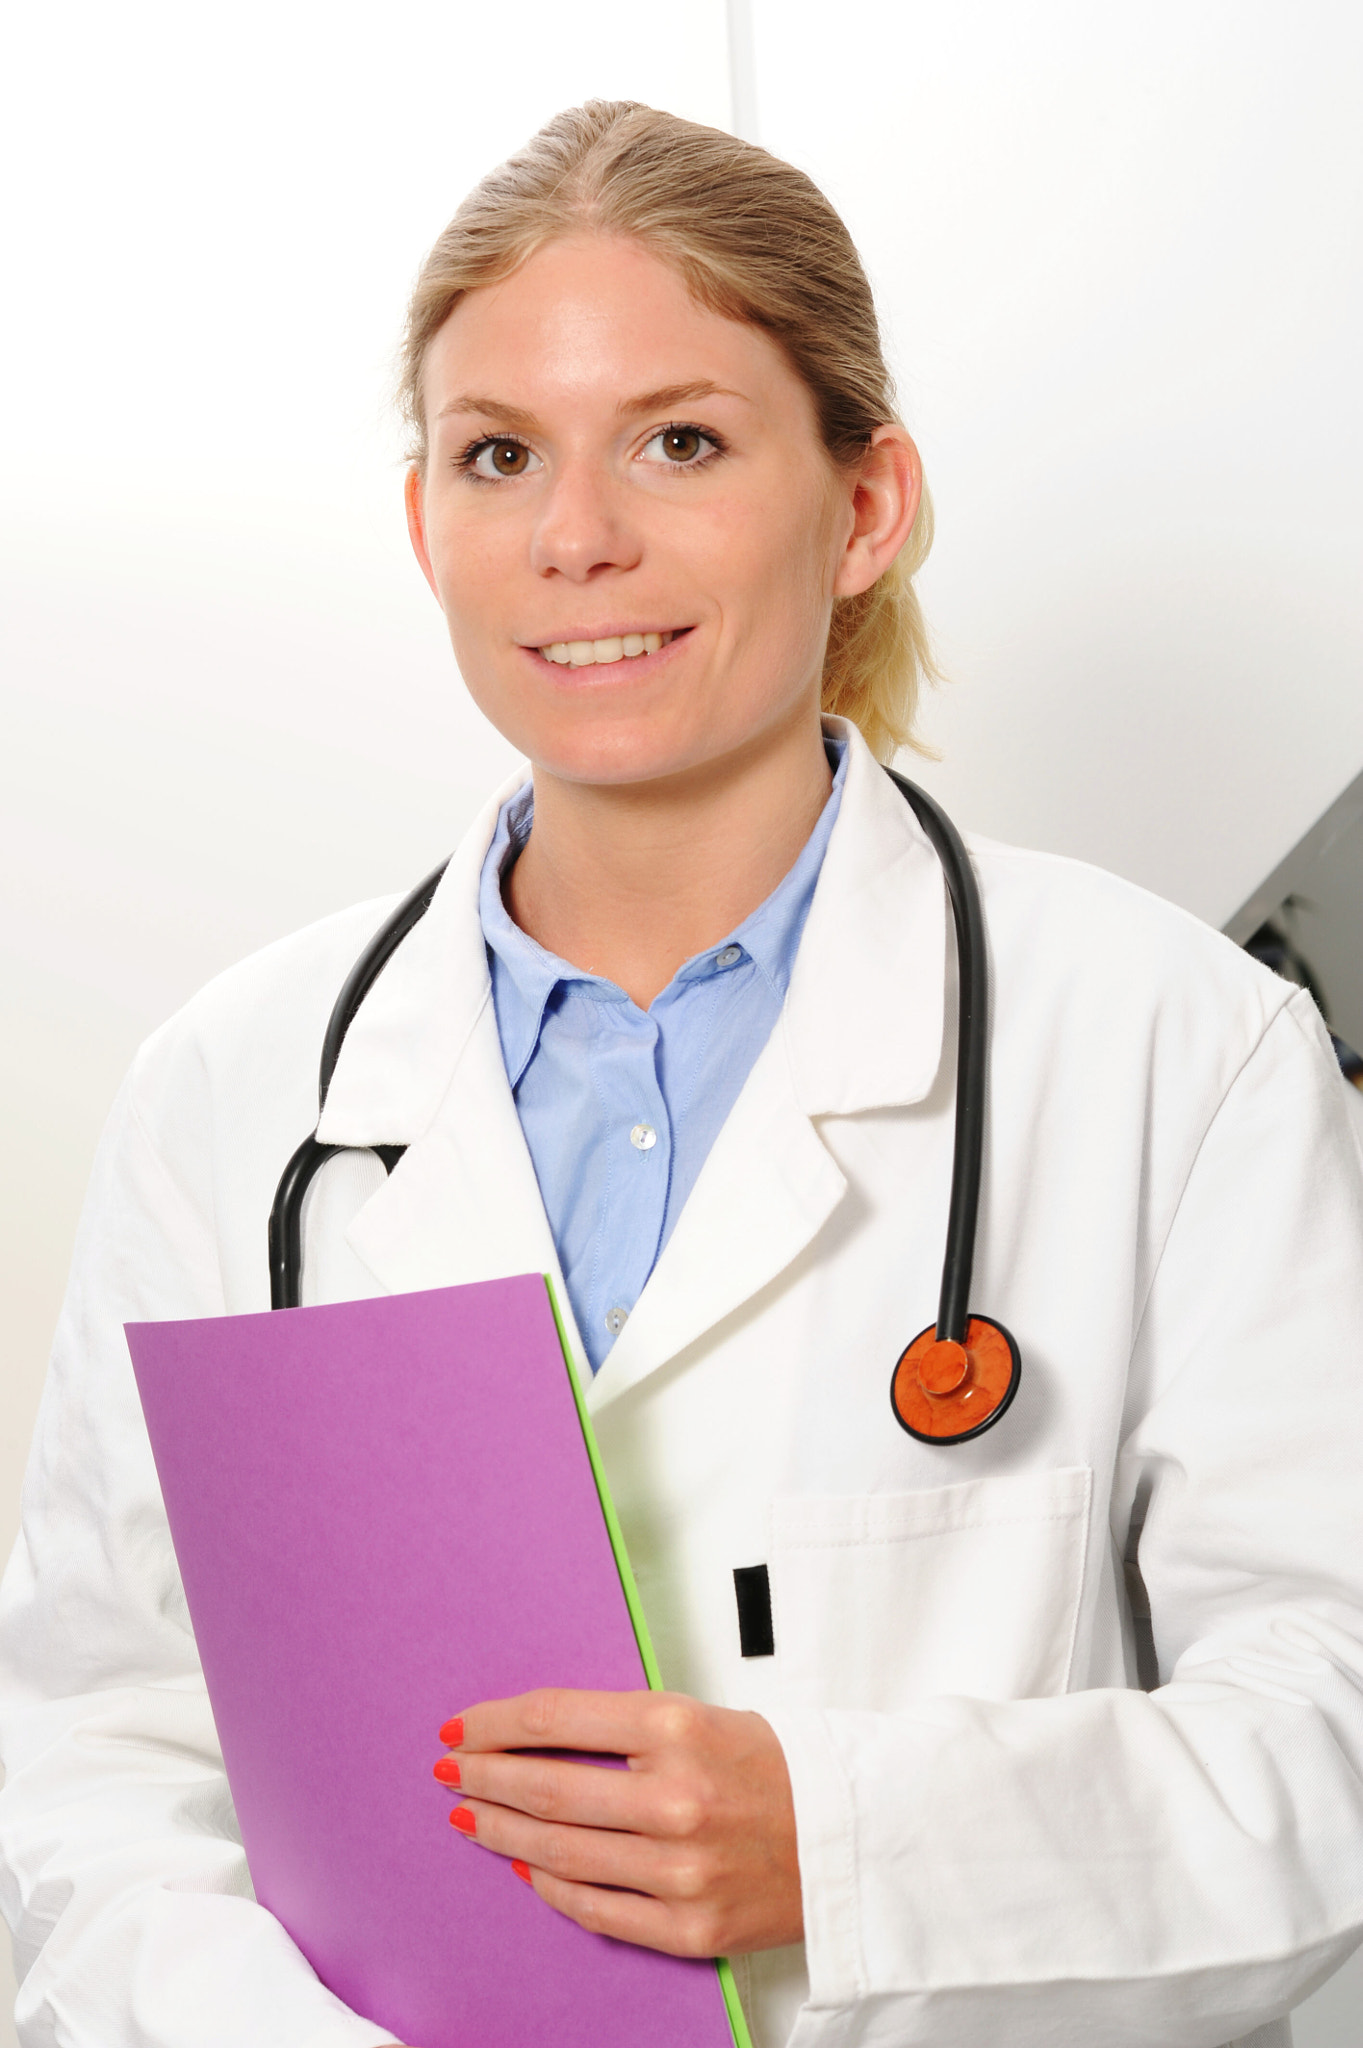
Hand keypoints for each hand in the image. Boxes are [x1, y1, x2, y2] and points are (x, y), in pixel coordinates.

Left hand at [433, 1688, 802, 1957]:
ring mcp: (679, 1870)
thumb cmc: (774, 1768)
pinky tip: (525, 1867)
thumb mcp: (701, 1717)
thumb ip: (625, 1728)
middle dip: (484, 1779)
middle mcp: (675, 1799)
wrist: (849, 1835)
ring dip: (502, 1833)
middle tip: (451, 1772)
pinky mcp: (688, 1927)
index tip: (463, 1727)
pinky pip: (595, 1909)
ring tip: (471, 1819)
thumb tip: (537, 1739)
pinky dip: (551, 1886)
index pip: (556, 1720)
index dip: (496, 1723)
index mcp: (678, 1728)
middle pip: (546, 1789)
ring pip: (559, 1852)